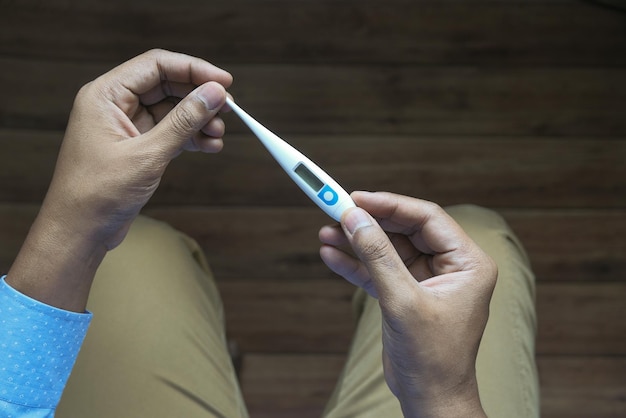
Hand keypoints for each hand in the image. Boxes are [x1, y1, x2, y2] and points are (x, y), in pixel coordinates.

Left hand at [46, 49, 231, 248]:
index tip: (224, 82)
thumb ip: (183, 122)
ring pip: (171, 110)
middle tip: (229, 109)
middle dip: (199, 96)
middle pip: (166, 85)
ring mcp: (126, 126)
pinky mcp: (136, 146)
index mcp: (106, 95)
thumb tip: (214, 94)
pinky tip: (209, 145)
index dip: (193, 69)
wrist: (79, 232)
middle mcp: (115, 105)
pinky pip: (169, 131)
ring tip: (218, 134)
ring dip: (198, 119)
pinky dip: (190, 137)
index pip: (156, 65)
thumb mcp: (147, 155)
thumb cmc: (98, 194)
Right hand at [319, 191, 495, 416]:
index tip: (355, 198)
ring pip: (388, 249)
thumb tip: (354, 218)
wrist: (429, 398)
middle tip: (336, 212)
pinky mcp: (406, 293)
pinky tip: (332, 254)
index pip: (426, 218)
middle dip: (369, 223)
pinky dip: (355, 264)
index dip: (389, 205)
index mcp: (467, 262)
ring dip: (357, 242)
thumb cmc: (432, 357)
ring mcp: (427, 279)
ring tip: (326, 233)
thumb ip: (377, 255)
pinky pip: (379, 270)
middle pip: (404, 230)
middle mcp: (450, 266)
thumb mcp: (402, 301)